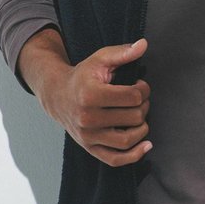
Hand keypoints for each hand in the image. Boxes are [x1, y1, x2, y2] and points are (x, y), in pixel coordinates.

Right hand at [35, 37, 151, 167]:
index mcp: (90, 94)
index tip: (139, 85)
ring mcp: (87, 136)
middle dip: (144, 106)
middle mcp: (87, 118)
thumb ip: (122, 52)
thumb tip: (144, 44)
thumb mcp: (100, 59)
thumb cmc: (83, 76)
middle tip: (139, 100)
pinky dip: (134, 155)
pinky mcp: (89, 148)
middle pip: (134, 117)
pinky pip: (115, 159)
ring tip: (140, 117)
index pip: (132, 97)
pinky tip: (146, 145)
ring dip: (142, 129)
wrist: (58, 95)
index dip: (143, 89)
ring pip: (127, 140)